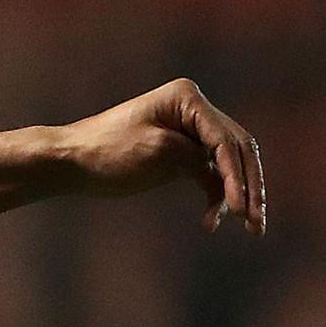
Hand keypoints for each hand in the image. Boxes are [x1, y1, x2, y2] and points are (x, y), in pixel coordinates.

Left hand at [50, 78, 266, 234]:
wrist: (69, 162)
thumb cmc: (105, 152)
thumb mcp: (155, 153)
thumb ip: (195, 157)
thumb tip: (226, 170)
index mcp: (187, 99)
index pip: (224, 139)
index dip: (237, 176)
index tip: (242, 208)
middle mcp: (194, 110)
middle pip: (236, 150)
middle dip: (249, 187)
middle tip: (256, 222)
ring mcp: (190, 132)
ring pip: (229, 165)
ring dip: (240, 195)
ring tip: (250, 228)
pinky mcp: (182, 154)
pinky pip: (211, 176)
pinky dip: (216, 197)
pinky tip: (211, 222)